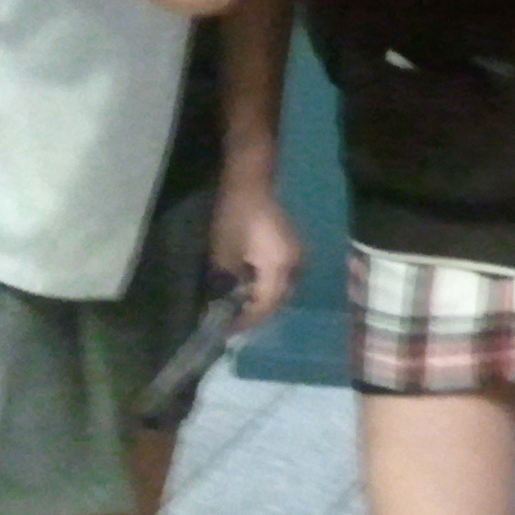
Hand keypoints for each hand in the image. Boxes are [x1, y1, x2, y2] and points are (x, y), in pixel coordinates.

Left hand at [208, 174, 300, 329]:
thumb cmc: (235, 217)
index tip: (224, 331)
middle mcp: (294, 264)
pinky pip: (279, 275)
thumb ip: (225, 284)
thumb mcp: (223, 254)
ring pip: (279, 288)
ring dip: (260, 300)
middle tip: (231, 321)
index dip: (246, 321)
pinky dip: (264, 286)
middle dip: (255, 313)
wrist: (250, 182)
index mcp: (280, 268)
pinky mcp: (288, 246)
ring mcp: (294, 253)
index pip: (265, 306)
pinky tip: (246, 286)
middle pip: (277, 300)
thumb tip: (220, 305)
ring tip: (237, 306)